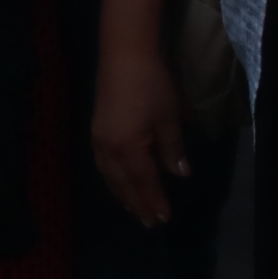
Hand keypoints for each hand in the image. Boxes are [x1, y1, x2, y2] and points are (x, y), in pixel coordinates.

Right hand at [89, 36, 189, 229]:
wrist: (124, 56)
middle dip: (137, 204)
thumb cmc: (151, 85)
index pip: (143, 182)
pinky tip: (121, 182)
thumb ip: (172, 149)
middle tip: (149, 223)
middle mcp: (108, 150)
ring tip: (135, 209)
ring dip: (123, 195)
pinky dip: (114, 180)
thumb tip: (180, 174)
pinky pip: (104, 166)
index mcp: (127, 149)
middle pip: (123, 185)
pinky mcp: (97, 131)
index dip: (154, 201)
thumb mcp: (168, 118)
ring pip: (110, 177)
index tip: (164, 219)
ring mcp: (98, 141)